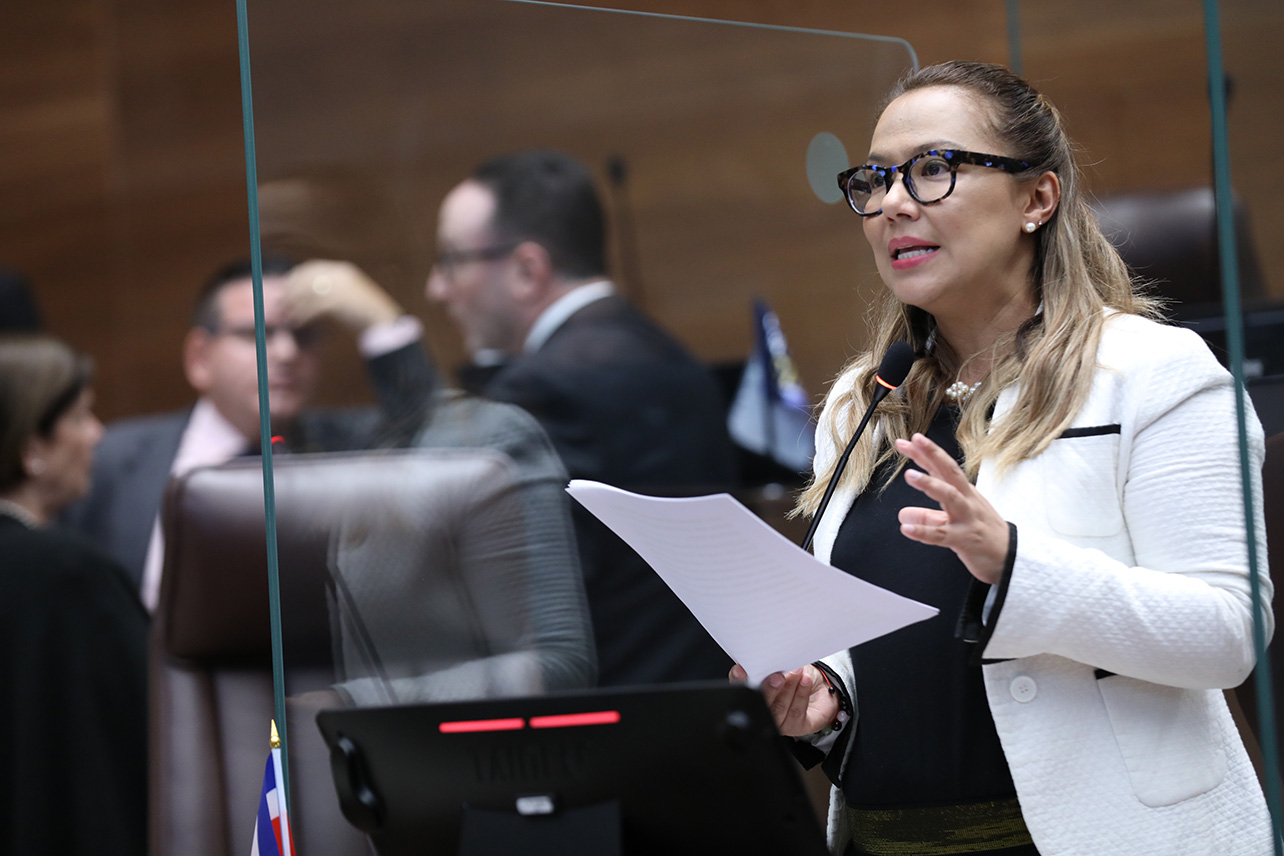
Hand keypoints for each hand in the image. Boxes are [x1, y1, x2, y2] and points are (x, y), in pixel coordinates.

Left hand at [284, 259, 402, 333]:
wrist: (384, 324)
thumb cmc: (366, 315)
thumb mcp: (349, 297)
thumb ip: (331, 291)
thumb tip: (308, 295)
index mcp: (342, 271)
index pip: (311, 268)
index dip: (295, 279)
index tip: (285, 291)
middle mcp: (339, 275)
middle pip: (305, 279)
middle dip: (290, 293)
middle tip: (280, 306)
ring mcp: (339, 287)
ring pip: (306, 295)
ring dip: (293, 307)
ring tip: (286, 318)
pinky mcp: (337, 302)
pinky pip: (311, 308)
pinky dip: (301, 316)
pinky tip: (296, 324)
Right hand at [730, 663, 837, 737]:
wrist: (819, 687)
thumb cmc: (795, 673)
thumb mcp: (782, 662)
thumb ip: (771, 663)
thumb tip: (768, 659)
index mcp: (753, 691)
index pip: (740, 688)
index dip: (738, 680)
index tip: (741, 670)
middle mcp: (763, 709)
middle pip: (760, 702)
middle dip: (769, 688)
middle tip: (778, 676)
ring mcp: (778, 720)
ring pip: (779, 708)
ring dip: (788, 688)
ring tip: (796, 672)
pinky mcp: (796, 727)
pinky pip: (796, 711)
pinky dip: (801, 694)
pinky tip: (805, 681)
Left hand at [895, 433, 1009, 583]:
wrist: (1011, 558)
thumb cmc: (983, 535)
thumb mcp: (953, 521)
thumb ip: (928, 516)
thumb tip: (903, 515)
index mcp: (964, 493)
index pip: (944, 468)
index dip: (927, 453)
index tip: (908, 440)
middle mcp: (967, 501)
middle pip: (950, 472)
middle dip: (933, 454)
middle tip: (913, 440)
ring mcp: (967, 519)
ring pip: (950, 497)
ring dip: (930, 484)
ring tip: (909, 475)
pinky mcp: (965, 539)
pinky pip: (942, 535)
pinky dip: (924, 531)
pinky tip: (906, 528)